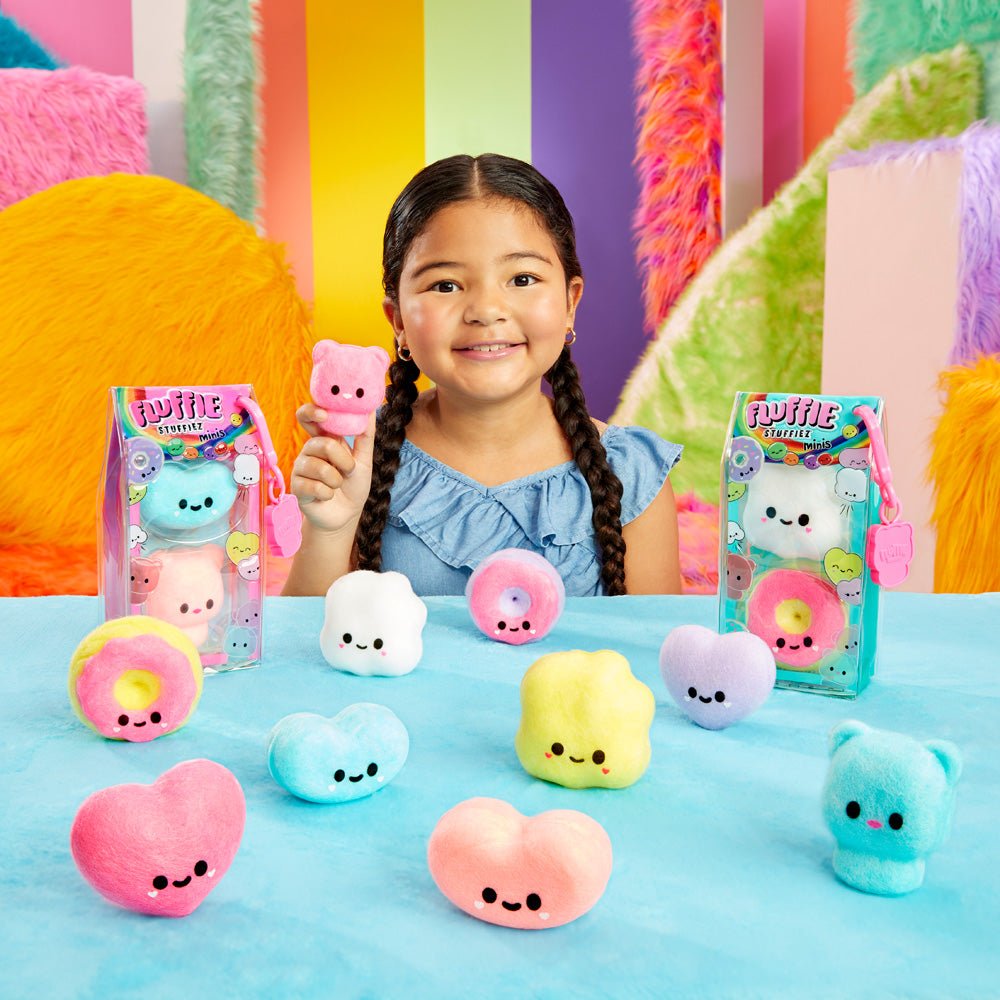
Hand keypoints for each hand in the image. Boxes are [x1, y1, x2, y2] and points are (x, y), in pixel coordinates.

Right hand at [290, 405, 375, 534]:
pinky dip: (328, 493)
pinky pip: (315, 487)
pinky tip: (327, 496)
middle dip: (342, 460)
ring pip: (319, 468)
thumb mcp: (364, 460)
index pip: (310, 417)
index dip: (312, 411)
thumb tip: (370, 409)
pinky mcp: (296, 487)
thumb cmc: (353, 486)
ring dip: (337, 480)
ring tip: (337, 485)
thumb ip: (365, 435)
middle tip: (348, 470)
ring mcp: (300, 468)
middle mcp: (309, 451)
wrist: (345, 515)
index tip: (324, 414)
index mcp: (324, 439)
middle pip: (322, 443)